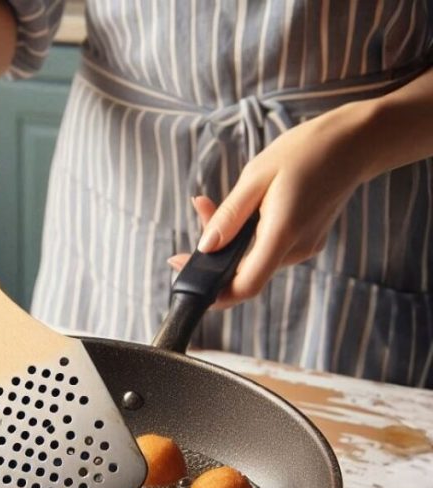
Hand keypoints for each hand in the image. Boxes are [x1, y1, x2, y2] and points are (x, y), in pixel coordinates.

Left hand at [168, 102, 374, 308]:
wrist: (354, 143)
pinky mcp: (306, 240)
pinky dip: (247, 233)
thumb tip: (205, 248)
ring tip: (209, 203)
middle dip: (212, 250)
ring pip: (254, 257)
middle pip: (243, 270)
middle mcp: (297, 249)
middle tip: (197, 212)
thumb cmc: (305, 152)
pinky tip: (241, 208)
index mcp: (283, 233)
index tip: (185, 271)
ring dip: (228, 238)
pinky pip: (268, 246)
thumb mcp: (256, 176)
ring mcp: (304, 247)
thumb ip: (229, 216)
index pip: (246, 286)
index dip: (213, 291)